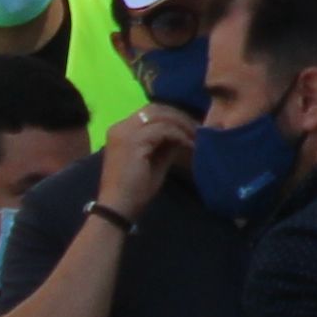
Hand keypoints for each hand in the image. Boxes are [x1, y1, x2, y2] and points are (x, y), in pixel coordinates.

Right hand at [95, 102, 192, 221]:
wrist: (118, 207)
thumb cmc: (135, 189)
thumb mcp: (155, 161)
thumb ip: (166, 144)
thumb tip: (183, 132)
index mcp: (121, 131)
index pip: (149, 112)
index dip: (172, 116)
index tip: (191, 126)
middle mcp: (120, 127)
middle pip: (155, 109)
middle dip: (179, 116)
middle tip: (198, 128)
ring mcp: (125, 133)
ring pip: (161, 116)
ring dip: (182, 124)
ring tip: (196, 136)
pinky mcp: (133, 141)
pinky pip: (163, 130)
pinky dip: (179, 135)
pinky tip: (189, 145)